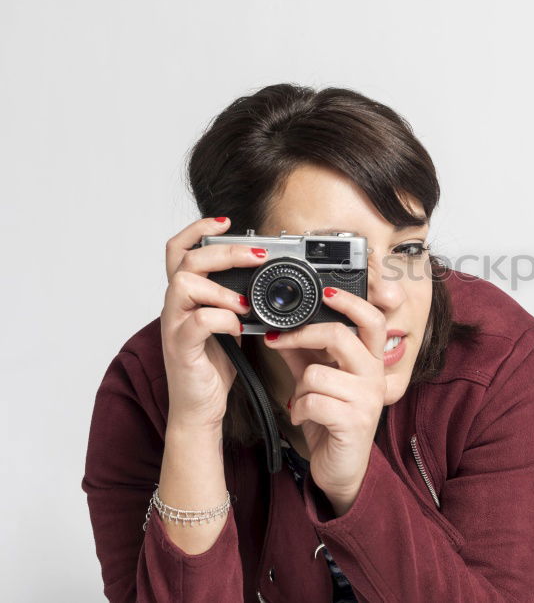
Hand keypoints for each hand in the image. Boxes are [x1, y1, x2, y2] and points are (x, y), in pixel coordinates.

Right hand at [160, 216, 268, 430]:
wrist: (200, 406)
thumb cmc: (213, 365)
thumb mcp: (229, 324)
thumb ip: (237, 300)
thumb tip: (264, 281)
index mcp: (186, 296)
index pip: (179, 250)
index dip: (198, 230)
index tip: (225, 222)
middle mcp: (175, 306)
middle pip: (188, 260)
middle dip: (226, 252)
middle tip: (257, 257)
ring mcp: (174, 325)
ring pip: (185, 284)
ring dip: (222, 289)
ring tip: (245, 305)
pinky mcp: (181, 347)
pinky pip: (198, 320)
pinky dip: (223, 319)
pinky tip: (238, 330)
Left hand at [263, 287, 387, 510]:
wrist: (342, 469)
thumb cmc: (333, 422)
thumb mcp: (318, 382)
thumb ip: (305, 353)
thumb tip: (282, 326)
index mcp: (371, 361)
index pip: (371, 320)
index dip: (349, 301)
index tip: (324, 291)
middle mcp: (375, 375)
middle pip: (341, 336)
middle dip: (303, 334)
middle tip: (279, 338)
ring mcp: (367, 399)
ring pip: (317, 372)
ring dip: (299, 388)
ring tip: (303, 401)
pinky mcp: (354, 422)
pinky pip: (312, 401)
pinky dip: (299, 410)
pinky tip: (304, 417)